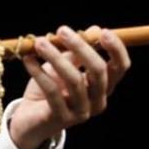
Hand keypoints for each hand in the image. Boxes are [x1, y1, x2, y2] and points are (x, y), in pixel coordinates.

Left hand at [8, 25, 130, 148]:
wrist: (29, 119)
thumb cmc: (49, 89)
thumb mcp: (63, 66)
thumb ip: (76, 52)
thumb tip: (94, 29)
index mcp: (103, 86)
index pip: (120, 67)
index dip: (116, 49)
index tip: (103, 31)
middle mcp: (98, 101)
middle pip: (98, 71)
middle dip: (81, 47)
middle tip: (62, 30)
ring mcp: (82, 112)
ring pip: (74, 80)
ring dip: (55, 57)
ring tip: (39, 42)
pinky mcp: (63, 119)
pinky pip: (52, 92)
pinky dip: (39, 72)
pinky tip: (28, 60)